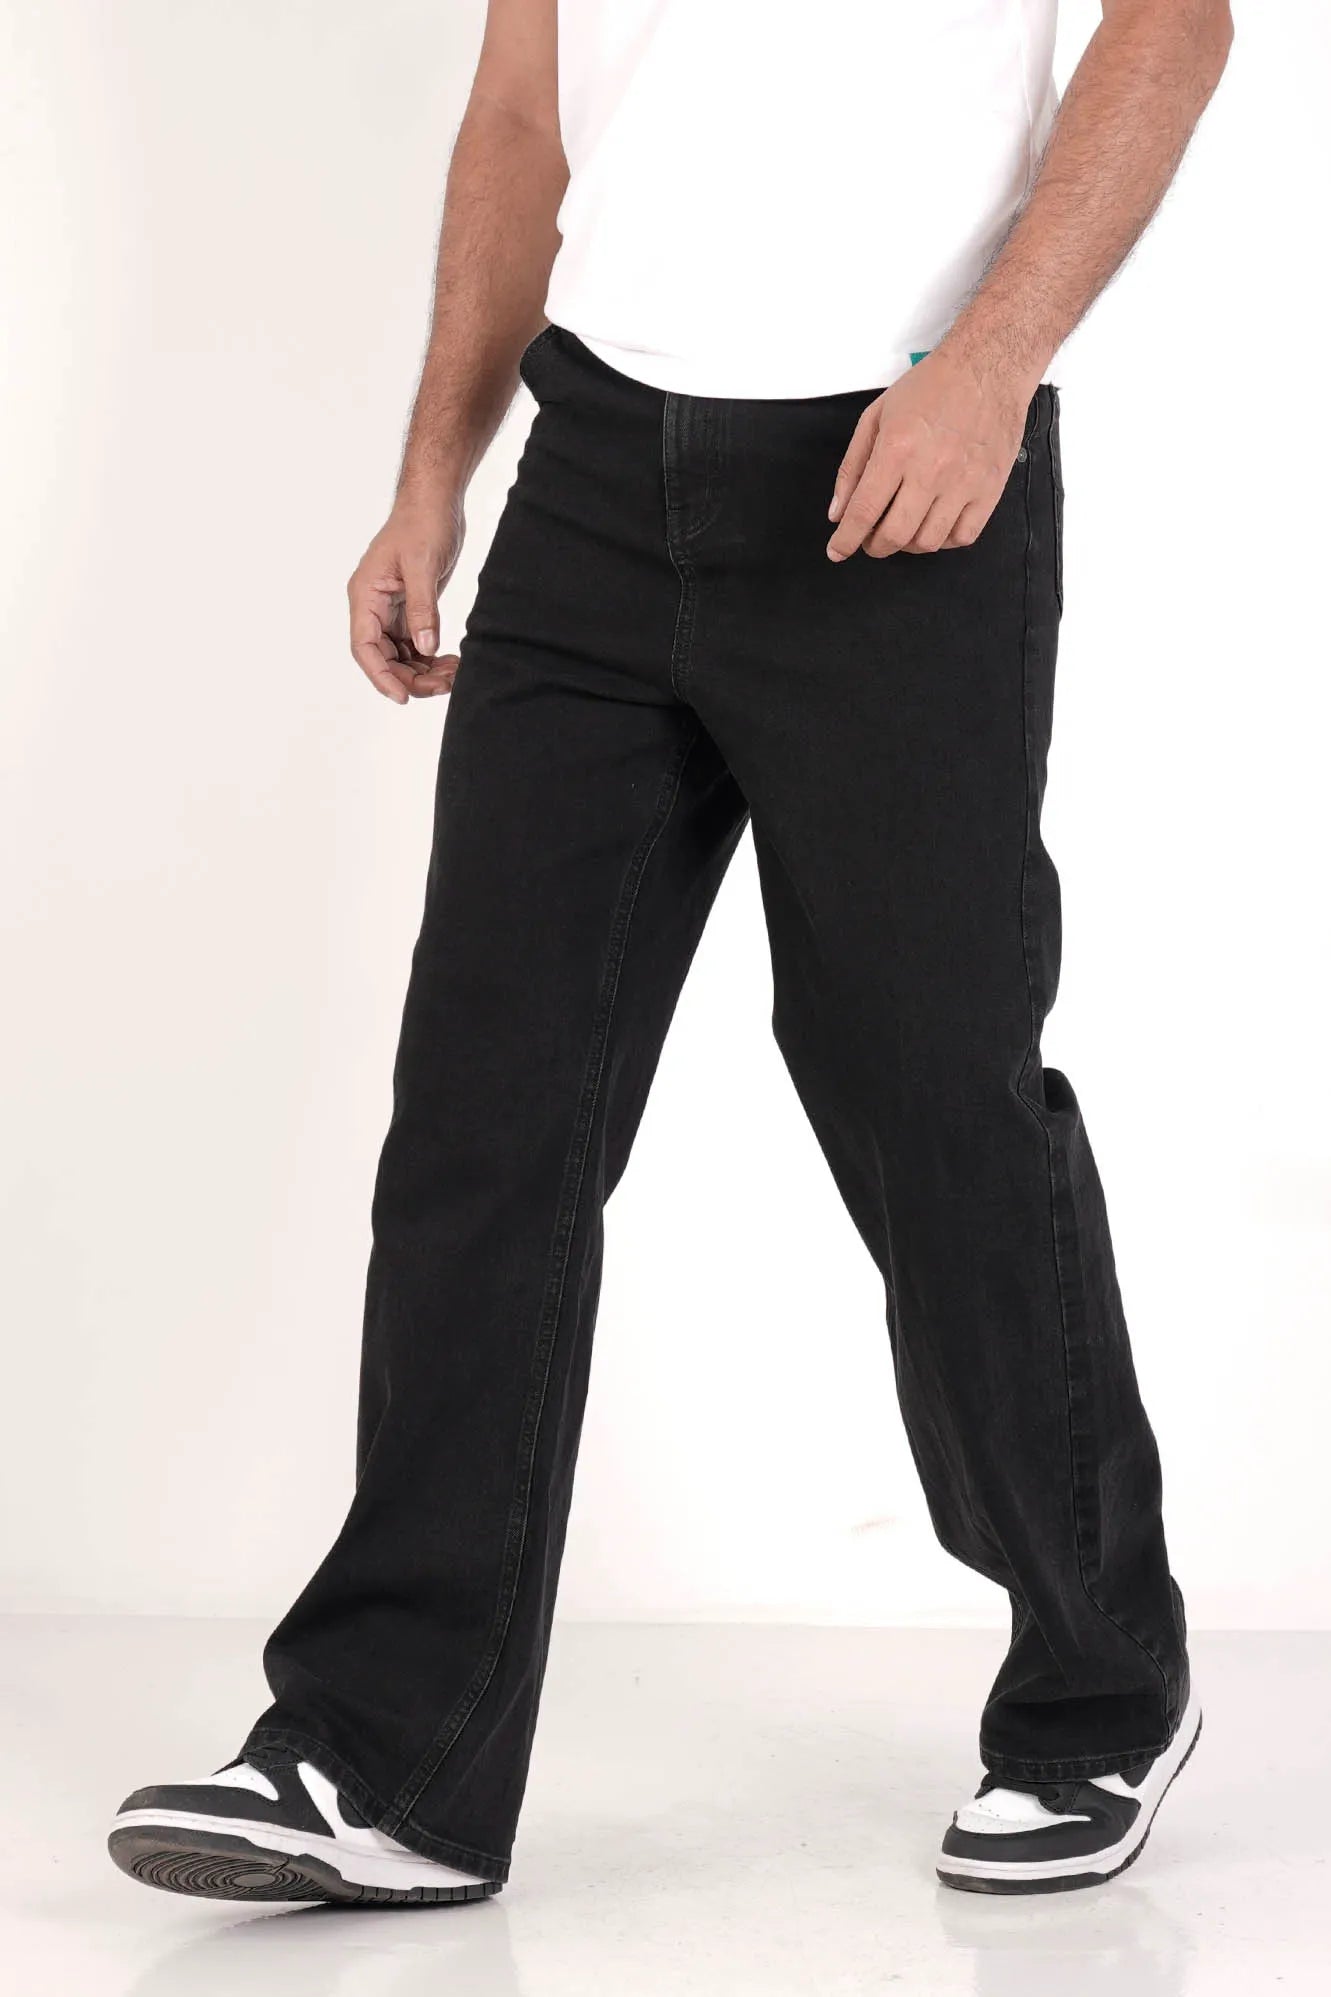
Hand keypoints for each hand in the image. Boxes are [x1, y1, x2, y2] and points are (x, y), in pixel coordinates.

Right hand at [347, 491, 465, 703]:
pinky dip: (431, 658)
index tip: (403, 697)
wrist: (436, 502)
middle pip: (384, 658)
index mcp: (365, 595)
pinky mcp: (409, 609)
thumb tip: (425, 647)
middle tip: (445, 685)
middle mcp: (373, 607)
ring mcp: (391, 610)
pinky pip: (415, 645)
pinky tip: (452, 662)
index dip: (381, 676)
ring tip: (454, 673)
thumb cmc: (423, 523)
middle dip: (411, 677)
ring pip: (400, 656)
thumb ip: (422, 608)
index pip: (364, 647)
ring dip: (424, 671)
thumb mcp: (422, 565)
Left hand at [826, 348, 1033, 561]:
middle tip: (870, 539)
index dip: (846, 540)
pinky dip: (943, 541)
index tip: (836, 551)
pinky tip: (934, 524)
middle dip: (874, 546)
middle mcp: (930, 471)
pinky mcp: (989, 489)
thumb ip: (852, 466)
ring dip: (907, 545)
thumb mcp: (876, 416)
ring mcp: (964, 483)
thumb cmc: (930, 387)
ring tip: (902, 528)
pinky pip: (963, 537)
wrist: (987, 367)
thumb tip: (837, 513)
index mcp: (897, 450)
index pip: (864, 512)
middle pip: (895, 536)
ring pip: (928, 542)